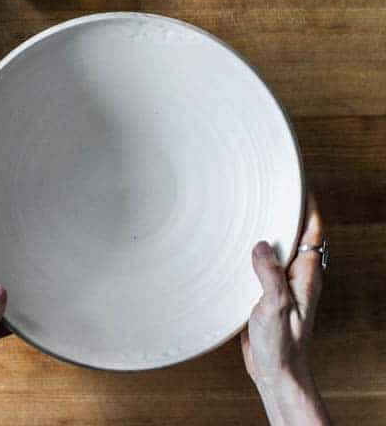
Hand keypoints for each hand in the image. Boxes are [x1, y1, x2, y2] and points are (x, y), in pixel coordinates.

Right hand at [241, 194, 330, 425]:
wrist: (276, 371)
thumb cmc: (282, 345)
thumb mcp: (274, 306)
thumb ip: (269, 274)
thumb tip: (260, 244)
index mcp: (305, 275)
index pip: (312, 230)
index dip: (308, 204)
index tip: (298, 182)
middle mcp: (298, 275)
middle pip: (298, 233)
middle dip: (289, 210)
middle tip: (272, 188)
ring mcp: (283, 283)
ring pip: (281, 246)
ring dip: (271, 228)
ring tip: (254, 208)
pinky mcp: (268, 291)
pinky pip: (265, 261)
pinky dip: (256, 248)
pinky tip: (241, 246)